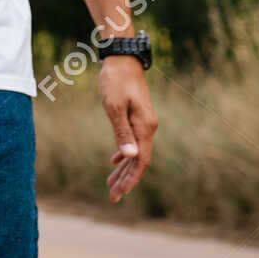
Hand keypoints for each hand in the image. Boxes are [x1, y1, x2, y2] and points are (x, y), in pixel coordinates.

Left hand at [98, 57, 157, 200]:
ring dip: (123, 169)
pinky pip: (132, 141)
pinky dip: (123, 154)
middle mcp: (147, 128)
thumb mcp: (114, 107)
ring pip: (134, 152)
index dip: (131, 178)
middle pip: (138, 161)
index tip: (121, 193)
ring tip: (111, 185)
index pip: (140, 161)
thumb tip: (128, 156)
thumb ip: (121, 132)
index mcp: (144, 127)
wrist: (123, 61)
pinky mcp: (136, 117)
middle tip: (113, 197)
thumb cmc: (115, 82)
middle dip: (125, 179)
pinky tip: (114, 161)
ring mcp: (143, 123)